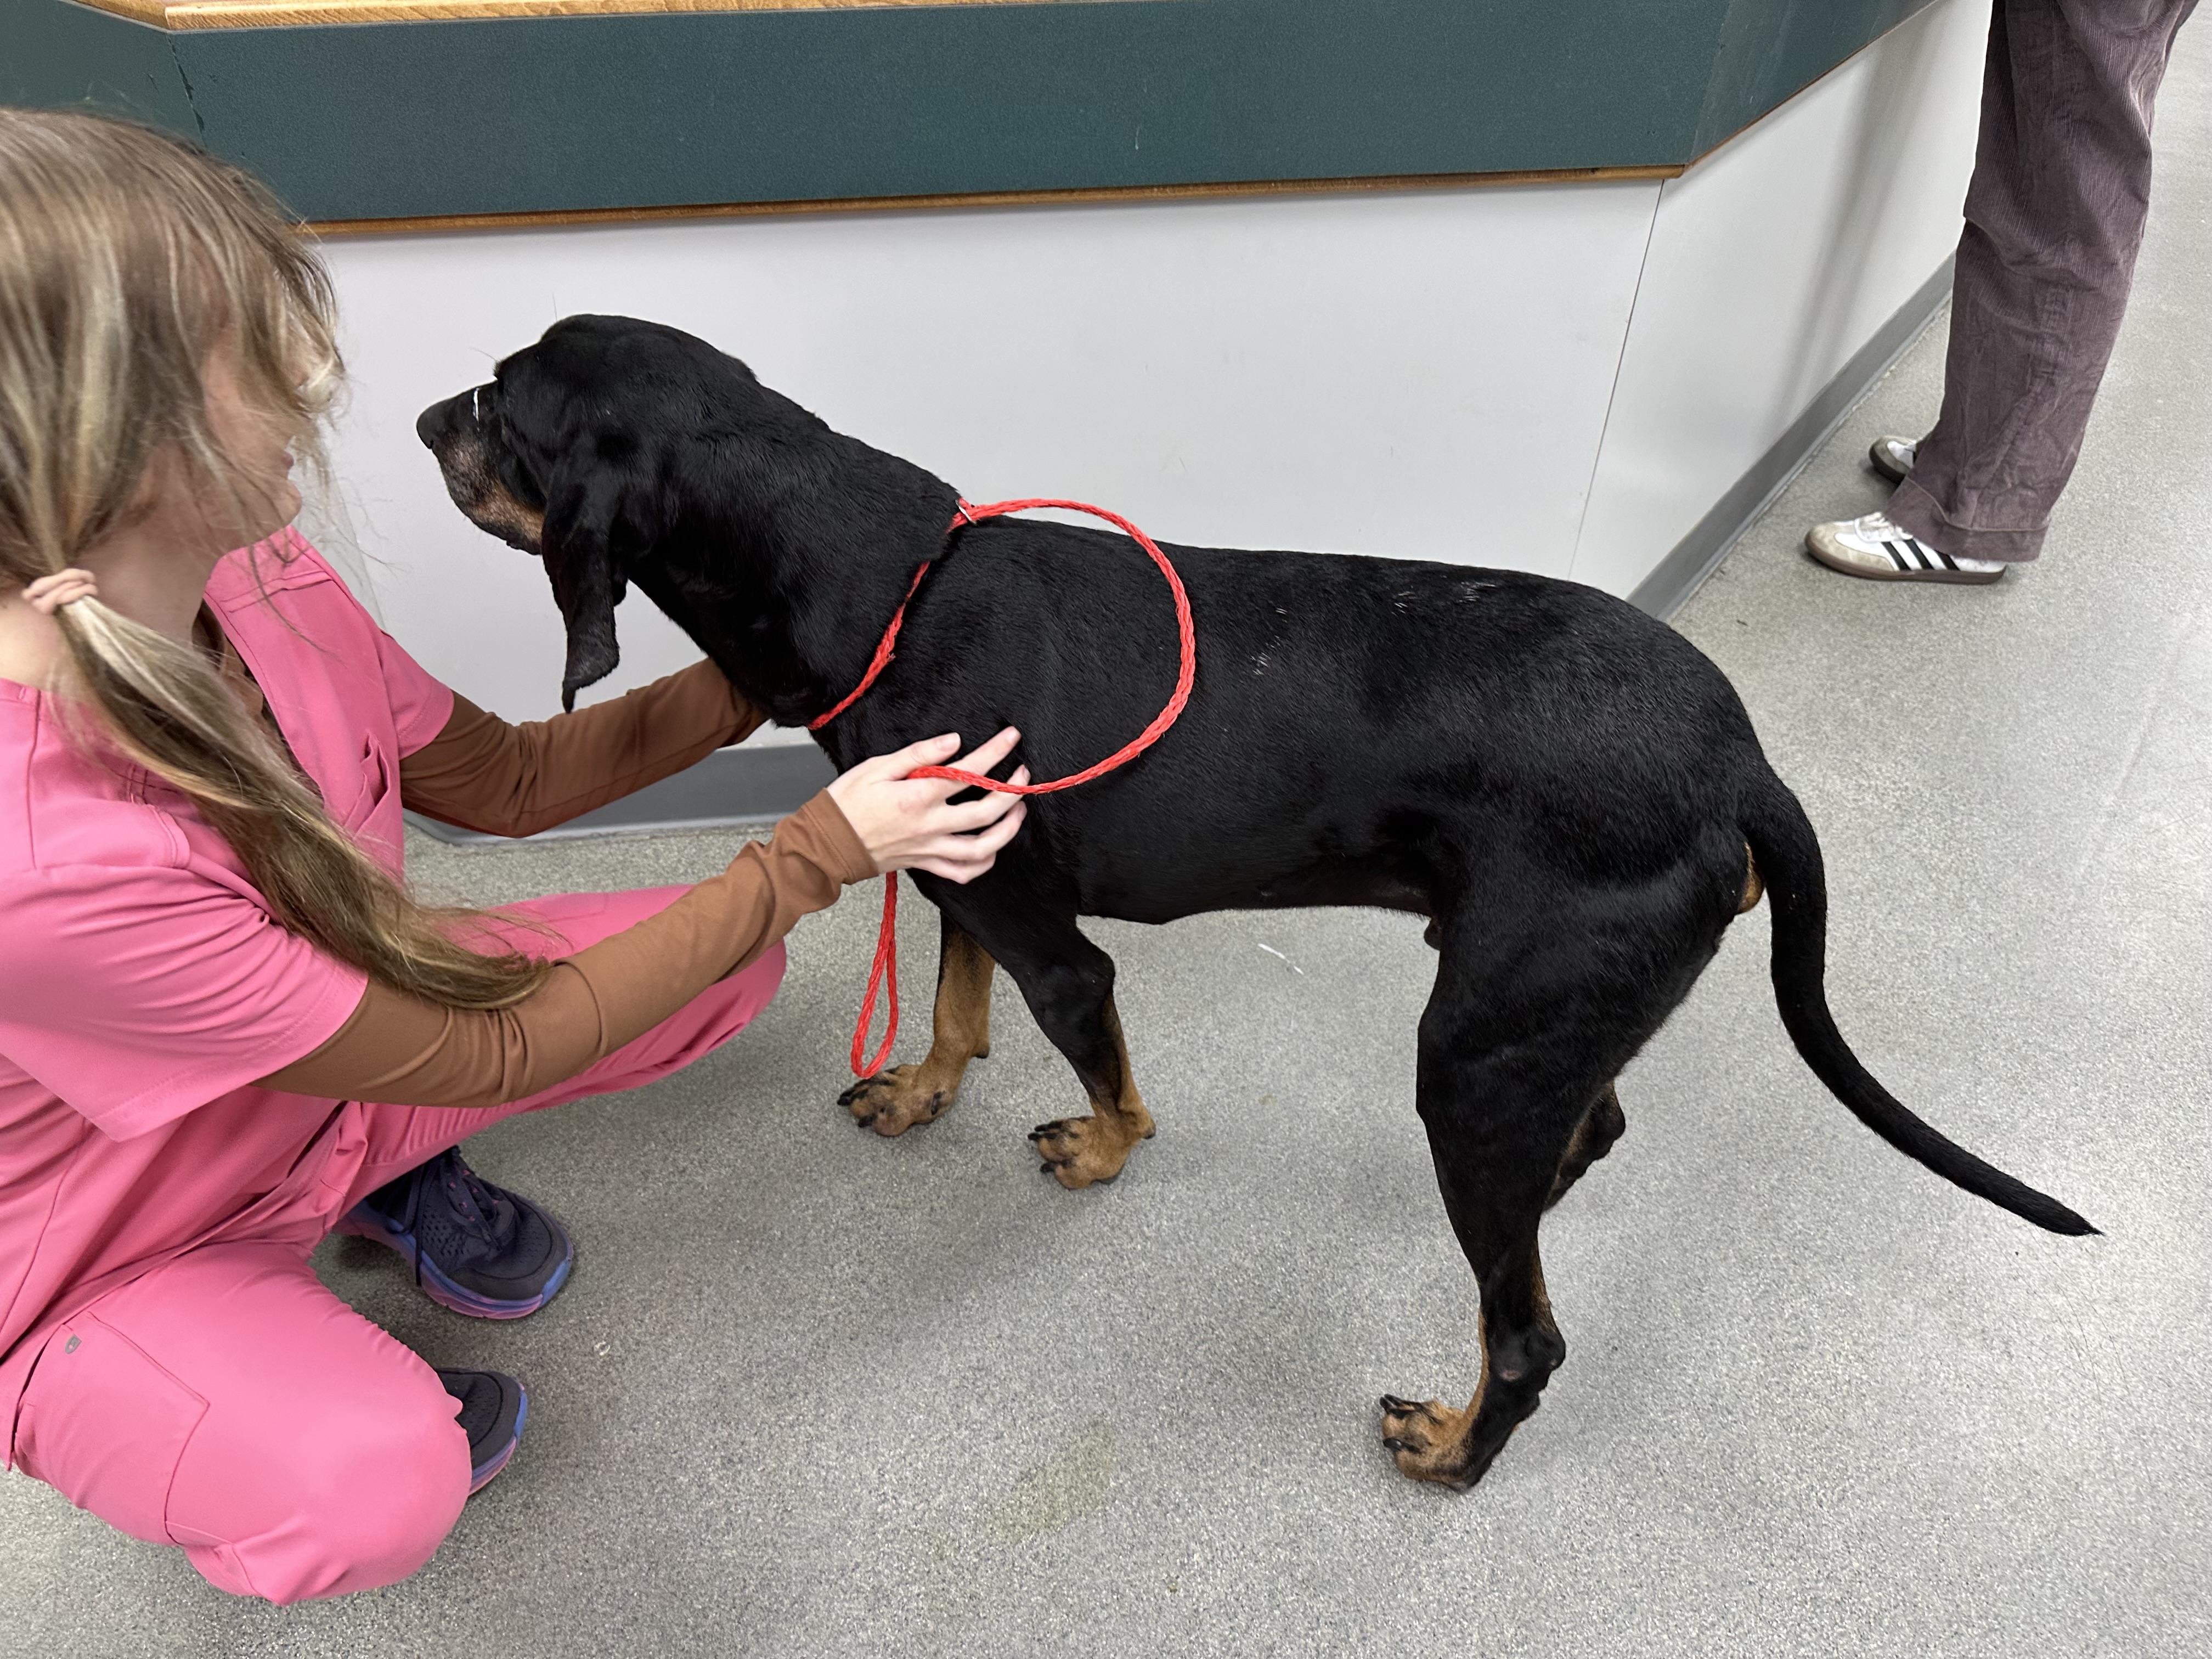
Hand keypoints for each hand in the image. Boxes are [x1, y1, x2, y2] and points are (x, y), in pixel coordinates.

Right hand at [826, 727, 1029, 882]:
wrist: (826, 843)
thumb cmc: (847, 803)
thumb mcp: (878, 767)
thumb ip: (919, 755)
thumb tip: (953, 741)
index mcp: (918, 797)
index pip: (969, 772)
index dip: (995, 752)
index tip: (1010, 738)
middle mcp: (930, 825)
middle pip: (986, 811)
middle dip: (1011, 790)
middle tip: (1021, 774)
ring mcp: (930, 848)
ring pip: (982, 848)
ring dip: (1007, 830)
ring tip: (1018, 811)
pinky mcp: (925, 864)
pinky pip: (962, 872)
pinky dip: (983, 863)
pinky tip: (992, 849)